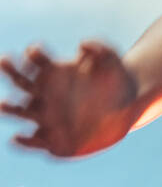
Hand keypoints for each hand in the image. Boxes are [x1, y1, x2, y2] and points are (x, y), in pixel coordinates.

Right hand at [1, 40, 138, 158]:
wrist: (125, 106)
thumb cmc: (115, 79)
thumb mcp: (113, 61)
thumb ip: (101, 50)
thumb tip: (83, 44)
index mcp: (55, 72)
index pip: (37, 60)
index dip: (34, 54)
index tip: (35, 50)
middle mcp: (45, 92)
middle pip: (20, 81)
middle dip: (10, 71)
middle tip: (3, 61)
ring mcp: (46, 113)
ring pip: (21, 111)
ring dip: (10, 108)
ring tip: (2, 105)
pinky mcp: (53, 135)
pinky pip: (34, 140)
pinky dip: (24, 141)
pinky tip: (17, 139)